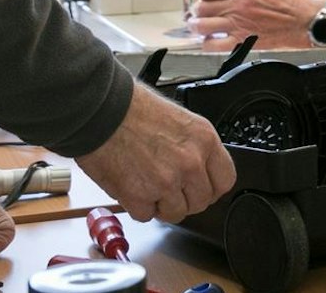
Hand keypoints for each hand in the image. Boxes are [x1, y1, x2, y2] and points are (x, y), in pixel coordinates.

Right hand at [75, 82, 235, 223]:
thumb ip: (193, 147)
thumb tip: (199, 169)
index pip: (225, 180)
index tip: (201, 188)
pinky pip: (146, 215)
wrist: (100, 111)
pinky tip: (130, 185)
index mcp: (204, 140)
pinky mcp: (139, 197)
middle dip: (184, 198)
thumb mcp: (179, 120)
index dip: (211, 187)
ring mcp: (166, 182)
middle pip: (201, 201)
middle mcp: (190, 163)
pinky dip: (137, 206)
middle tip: (168, 188)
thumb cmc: (132, 109)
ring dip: (161, 204)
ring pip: (176, 213)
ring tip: (146, 184)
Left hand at [188, 0, 324, 50]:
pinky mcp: (242, 41)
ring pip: (201, 25)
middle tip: (200, 13)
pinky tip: (211, 41)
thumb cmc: (293, 3)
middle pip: (202, 6)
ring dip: (197, 26)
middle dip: (197, 10)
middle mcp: (237, 4)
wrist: (307, 21)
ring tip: (199, 26)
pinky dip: (207, 43)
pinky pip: (213, 45)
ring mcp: (238, 24)